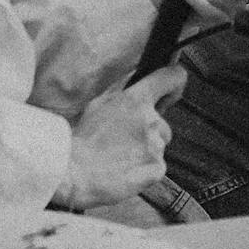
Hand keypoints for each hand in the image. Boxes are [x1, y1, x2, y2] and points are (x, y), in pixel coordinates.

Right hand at [52, 64, 184, 211]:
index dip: (174, 82)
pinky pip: (157, 166)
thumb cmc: (83, 139)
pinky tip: (125, 170)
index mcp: (135, 100)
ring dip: (146, 150)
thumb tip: (138, 75)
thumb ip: (123, 89)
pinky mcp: (157, 169)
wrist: (74, 174)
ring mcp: (155, 146)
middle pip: (163, 123)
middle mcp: (150, 120)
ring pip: (159, 145)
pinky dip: (144, 169)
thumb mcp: (99, 103)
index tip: (169, 92)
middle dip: (148, 130)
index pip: (172, 77)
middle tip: (122, 140)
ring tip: (120, 157)